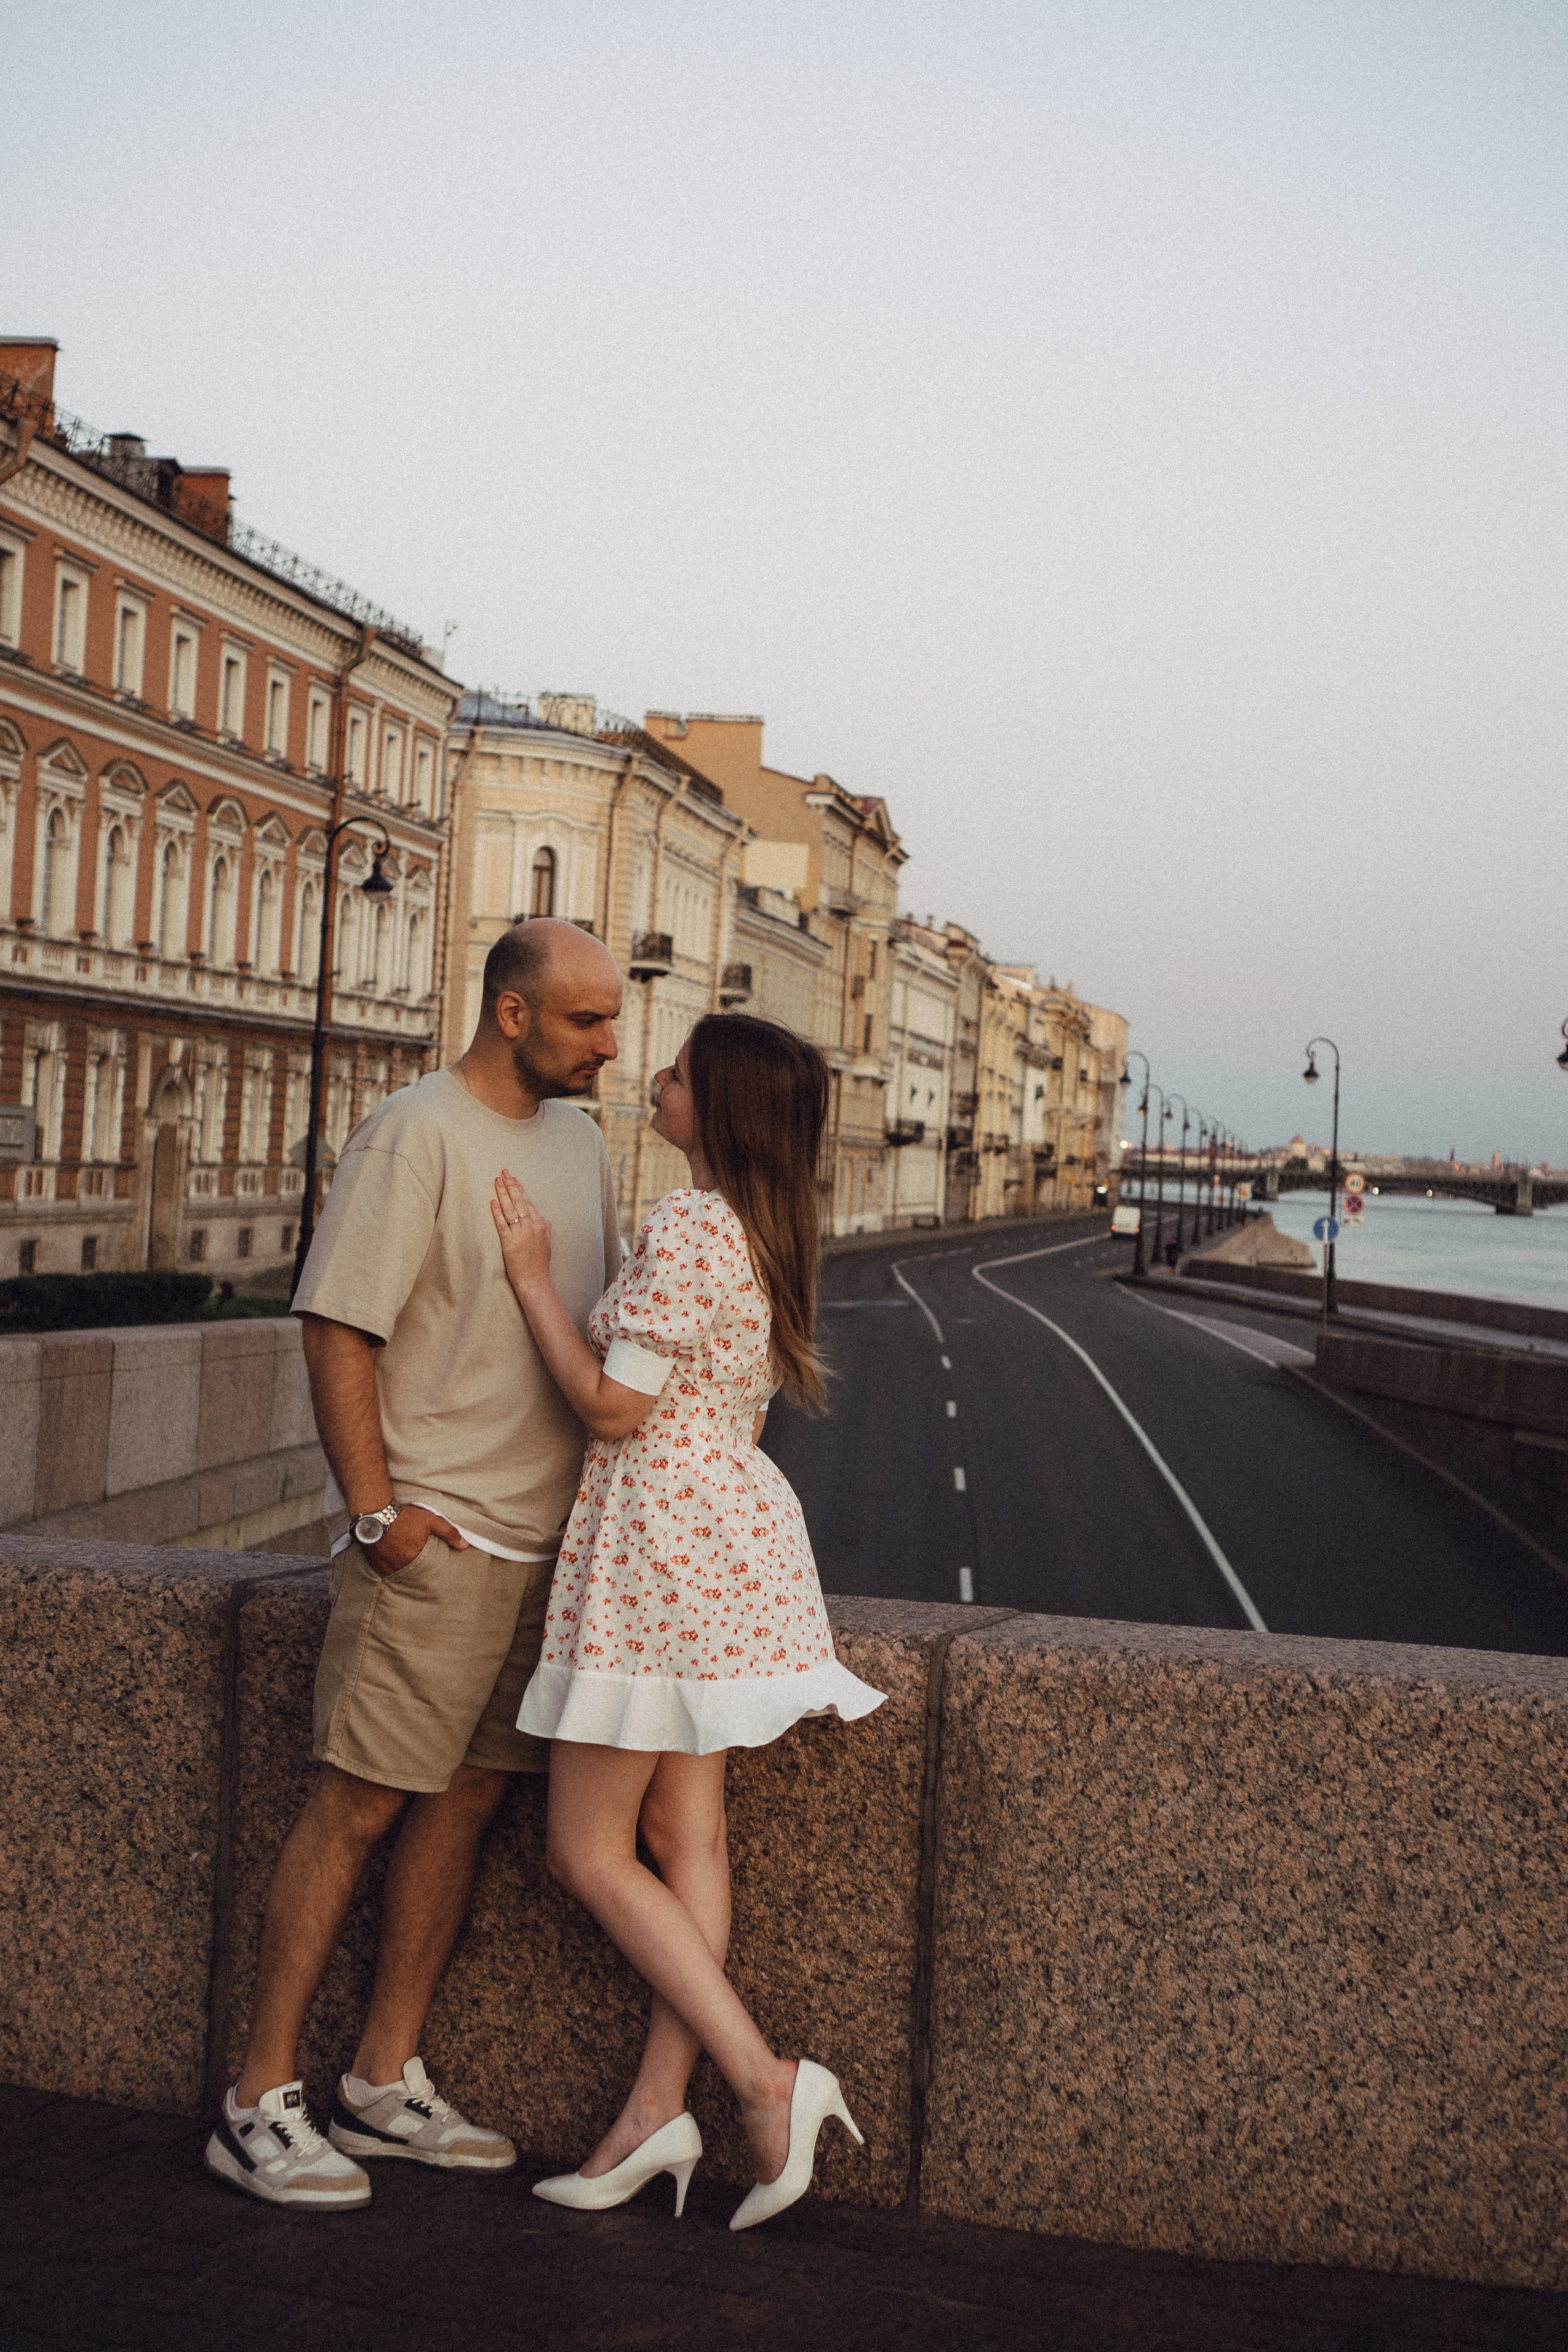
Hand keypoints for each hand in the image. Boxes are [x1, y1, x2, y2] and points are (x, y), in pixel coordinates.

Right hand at [364, 1502, 467, 1577]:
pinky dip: (388, 1566)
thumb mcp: (430, 1521)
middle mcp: (397, 1568)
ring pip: (396, 1573)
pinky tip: (390, 1558)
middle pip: (410, 1574)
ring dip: (400, 1568)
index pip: (425, 1572)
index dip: (428, 1569)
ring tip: (403, 1560)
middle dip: (414, 1570)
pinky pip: (383, 1570)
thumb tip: (464, 1545)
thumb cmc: (403, 1516)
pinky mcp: (372, 1563)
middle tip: (415, 1563)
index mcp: (413, 1560)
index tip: (429, 1566)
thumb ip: (448, 1533)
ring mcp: (383, 1567)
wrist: (374, 1511)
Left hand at [491, 1168, 553, 1297]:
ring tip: (497, 1181)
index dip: (520, 1189)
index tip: (514, 1179)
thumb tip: (539, 1219)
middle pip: (519, 1201)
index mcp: (541, 1225)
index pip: (529, 1202)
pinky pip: (502, 1224)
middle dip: (511, 1185)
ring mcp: (521, 1234)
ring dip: (503, 1193)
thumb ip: (542, 1228)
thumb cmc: (539, 1264)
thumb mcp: (546, 1242)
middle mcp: (532, 1227)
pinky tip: (492, 1201)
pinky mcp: (509, 1243)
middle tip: (504, 1172)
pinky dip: (497, 1212)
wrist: (535, 1281)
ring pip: (510, 1209)